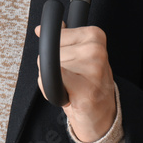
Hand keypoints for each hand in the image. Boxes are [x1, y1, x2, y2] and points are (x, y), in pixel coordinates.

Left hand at [35, 22, 116, 142]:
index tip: (70, 62)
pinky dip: (50, 91)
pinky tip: (66, 96)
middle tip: (70, 78)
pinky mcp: (86, 90)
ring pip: (48, 66)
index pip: (55, 36)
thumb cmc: (88, 81)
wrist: (102, 112)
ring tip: (70, 87)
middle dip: (52, 66)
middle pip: (50, 51)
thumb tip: (40, 30)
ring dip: (50, 80)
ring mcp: (93, 69)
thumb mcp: (79, 53)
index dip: (55, 51)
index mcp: (94, 35)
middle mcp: (96, 50)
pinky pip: (52, 81)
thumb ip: (62, 39)